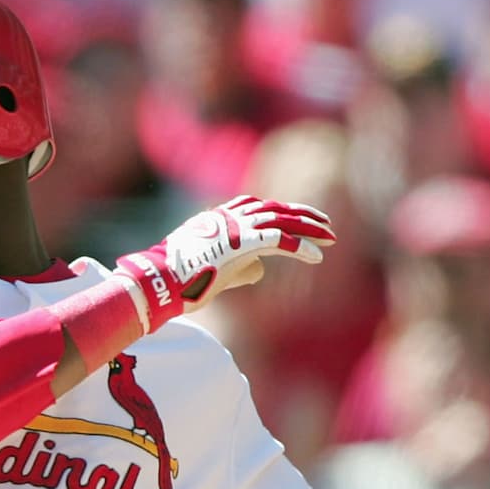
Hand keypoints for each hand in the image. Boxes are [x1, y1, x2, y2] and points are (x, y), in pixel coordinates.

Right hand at [112, 195, 334, 332]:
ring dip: (308, 229)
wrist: (159, 282)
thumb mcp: (210, 270)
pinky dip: (299, 247)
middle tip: (326, 225)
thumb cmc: (177, 282)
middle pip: (273, 209)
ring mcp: (232, 228)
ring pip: (280, 220)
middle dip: (302, 215)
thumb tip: (259, 271)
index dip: (280, 212)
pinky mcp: (238, 243)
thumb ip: (237, 267)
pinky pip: (277, 241)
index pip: (255, 206)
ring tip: (330, 238)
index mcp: (216, 219)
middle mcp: (226, 217)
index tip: (299, 218)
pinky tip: (316, 257)